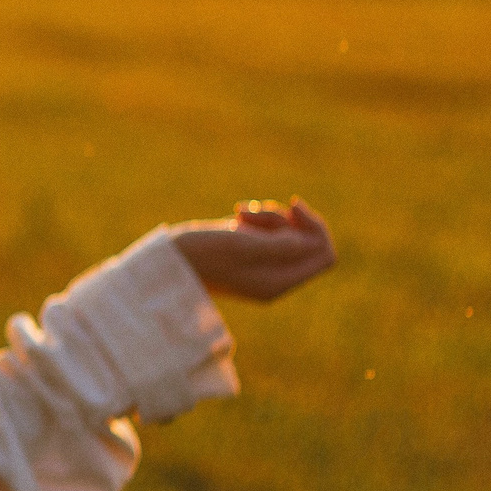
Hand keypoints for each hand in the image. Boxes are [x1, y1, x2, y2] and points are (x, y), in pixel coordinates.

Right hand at [171, 198, 335, 302]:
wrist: (166, 259)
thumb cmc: (200, 253)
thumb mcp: (242, 245)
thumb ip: (281, 244)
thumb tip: (310, 240)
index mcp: (278, 282)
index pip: (323, 255)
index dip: (316, 228)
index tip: (293, 207)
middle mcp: (275, 277)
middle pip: (308, 241)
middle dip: (288, 220)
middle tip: (258, 211)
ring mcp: (262, 264)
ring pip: (288, 231)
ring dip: (269, 215)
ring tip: (238, 213)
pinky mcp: (248, 251)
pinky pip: (270, 230)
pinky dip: (258, 217)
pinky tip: (235, 214)